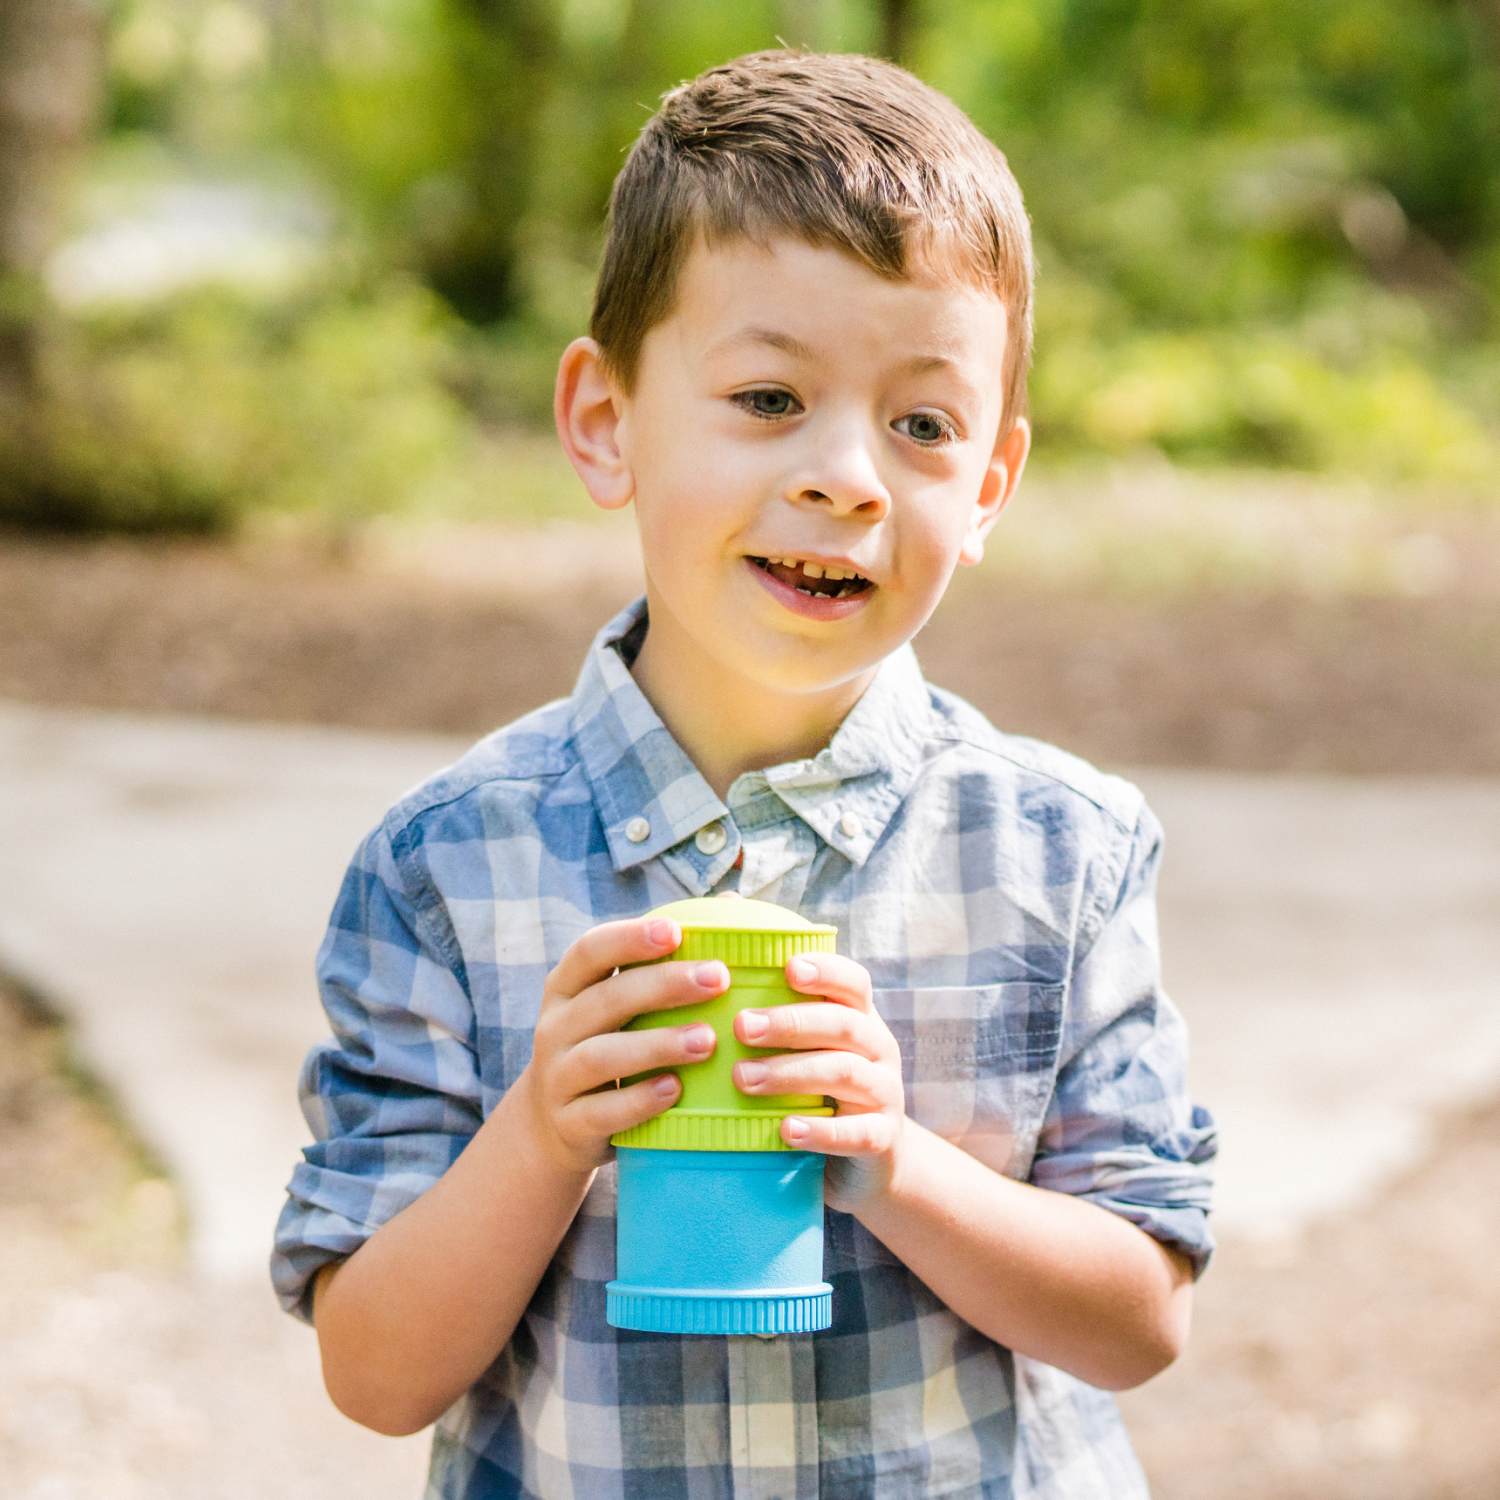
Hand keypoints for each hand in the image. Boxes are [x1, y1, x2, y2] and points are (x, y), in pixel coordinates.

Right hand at [519, 917, 726, 1175]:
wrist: (554, 1126)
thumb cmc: (607, 1045)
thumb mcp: (619, 1004)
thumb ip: (664, 960)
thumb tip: (733, 902)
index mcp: (567, 988)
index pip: (589, 951)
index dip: (629, 938)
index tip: (675, 930)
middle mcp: (555, 1027)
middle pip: (606, 999)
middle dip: (663, 985)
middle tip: (718, 977)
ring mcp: (558, 1077)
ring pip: (602, 1055)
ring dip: (657, 1045)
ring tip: (707, 1039)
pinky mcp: (570, 1123)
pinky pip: (603, 1110)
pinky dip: (640, 1100)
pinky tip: (676, 1090)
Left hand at [730, 953, 904, 1210]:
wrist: (870, 1161)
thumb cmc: (821, 1095)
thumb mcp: (810, 1054)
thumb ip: (777, 1028)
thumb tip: (704, 991)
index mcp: (861, 1020)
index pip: (854, 983)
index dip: (826, 971)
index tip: (788, 968)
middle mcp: (878, 1050)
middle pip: (843, 1024)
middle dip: (790, 1023)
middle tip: (741, 1027)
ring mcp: (885, 1094)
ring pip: (844, 1073)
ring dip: (791, 1072)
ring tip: (743, 1077)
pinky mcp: (882, 1139)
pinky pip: (856, 1133)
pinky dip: (819, 1130)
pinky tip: (785, 1128)